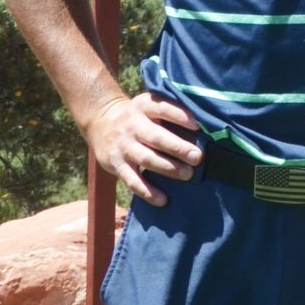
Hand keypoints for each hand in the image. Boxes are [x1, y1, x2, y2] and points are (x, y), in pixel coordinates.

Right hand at [84, 92, 204, 205]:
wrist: (100, 120)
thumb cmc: (139, 115)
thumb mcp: (149, 104)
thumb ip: (170, 112)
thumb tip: (204, 126)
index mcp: (144, 107)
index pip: (162, 109)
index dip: (179, 116)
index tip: (197, 126)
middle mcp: (132, 126)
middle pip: (156, 137)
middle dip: (178, 148)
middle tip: (198, 157)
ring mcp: (123, 146)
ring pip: (146, 159)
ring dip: (168, 168)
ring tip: (188, 174)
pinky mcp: (116, 165)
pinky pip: (132, 181)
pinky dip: (148, 192)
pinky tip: (164, 200)